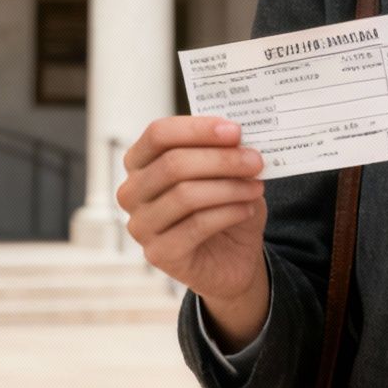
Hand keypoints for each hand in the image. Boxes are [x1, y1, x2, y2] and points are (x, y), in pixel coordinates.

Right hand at [117, 116, 268, 339]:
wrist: (231, 258)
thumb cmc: (223, 205)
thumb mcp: (226, 172)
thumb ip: (225, 150)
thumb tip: (238, 135)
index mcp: (139, 162)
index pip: (158, 134)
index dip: (196, 129)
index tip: (235, 131)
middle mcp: (131, 192)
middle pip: (173, 164)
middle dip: (221, 160)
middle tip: (255, 160)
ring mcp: (140, 225)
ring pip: (185, 195)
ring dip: (229, 187)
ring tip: (257, 187)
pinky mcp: (158, 254)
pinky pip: (196, 225)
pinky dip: (228, 213)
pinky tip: (247, 209)